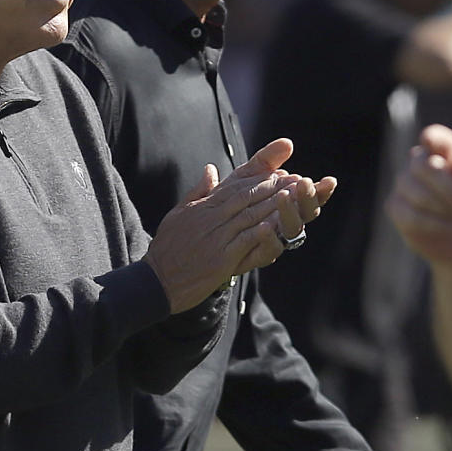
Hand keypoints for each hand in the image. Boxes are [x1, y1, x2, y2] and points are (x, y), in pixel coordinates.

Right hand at [145, 139, 297, 311]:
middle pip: (246, 197)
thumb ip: (198, 192)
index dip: (259, 178)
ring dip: (275, 204)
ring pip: (250, 215)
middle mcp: (211, 219)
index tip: (278, 172)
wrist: (156, 282)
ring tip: (295, 195)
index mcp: (202, 208)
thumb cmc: (166, 250)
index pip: (235, 187)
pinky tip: (280, 223)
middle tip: (295, 179)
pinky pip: (247, 240)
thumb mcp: (178, 214)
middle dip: (273, 187)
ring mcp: (217, 239)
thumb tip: (211, 169)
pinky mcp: (222, 258)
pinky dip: (264, 230)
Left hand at [214, 138, 336, 269]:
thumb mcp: (244, 177)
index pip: (309, 198)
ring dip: (290, 212)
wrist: (201, 236)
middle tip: (305, 183)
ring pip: (291, 231)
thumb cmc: (228, 204)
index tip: (329, 180)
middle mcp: (284, 225)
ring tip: (284, 196)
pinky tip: (265, 226)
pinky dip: (269, 238)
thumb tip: (288, 143)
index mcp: (286, 206)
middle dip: (309, 198)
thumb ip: (265, 161)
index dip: (321, 191)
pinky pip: (268, 251)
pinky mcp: (255, 256)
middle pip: (306, 214)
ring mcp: (272, 241)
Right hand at [386, 124, 451, 267]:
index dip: (433, 141)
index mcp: (445, 150)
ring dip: (440, 207)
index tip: (447, 158)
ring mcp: (404, 184)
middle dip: (447, 189)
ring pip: (412, 188)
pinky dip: (431, 223)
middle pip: (421, 164)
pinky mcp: (395, 207)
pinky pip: (407, 212)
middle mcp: (420, 163)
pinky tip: (448, 228)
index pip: (431, 136)